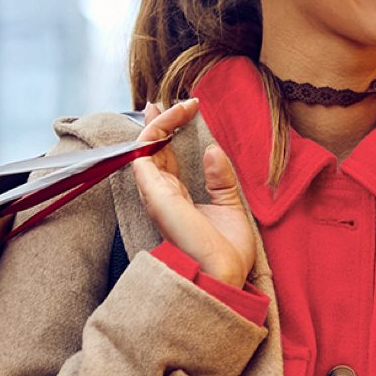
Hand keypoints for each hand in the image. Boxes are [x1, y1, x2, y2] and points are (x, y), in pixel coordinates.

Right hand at [128, 98, 257, 287]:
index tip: (189, 110)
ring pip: (145, 146)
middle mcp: (163, 195)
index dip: (173, 133)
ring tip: (181, 104)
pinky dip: (155, 130)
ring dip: (161, 120)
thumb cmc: (227, 252)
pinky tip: (171, 116)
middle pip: (152, 149)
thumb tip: (212, 150)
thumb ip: (221, 179)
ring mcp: (156, 193)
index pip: (167, 159)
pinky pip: (144, 152)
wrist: (223, 274)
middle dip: (160, 121)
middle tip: (175, 101)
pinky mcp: (155, 192)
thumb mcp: (231, 206)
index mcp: (178, 199)